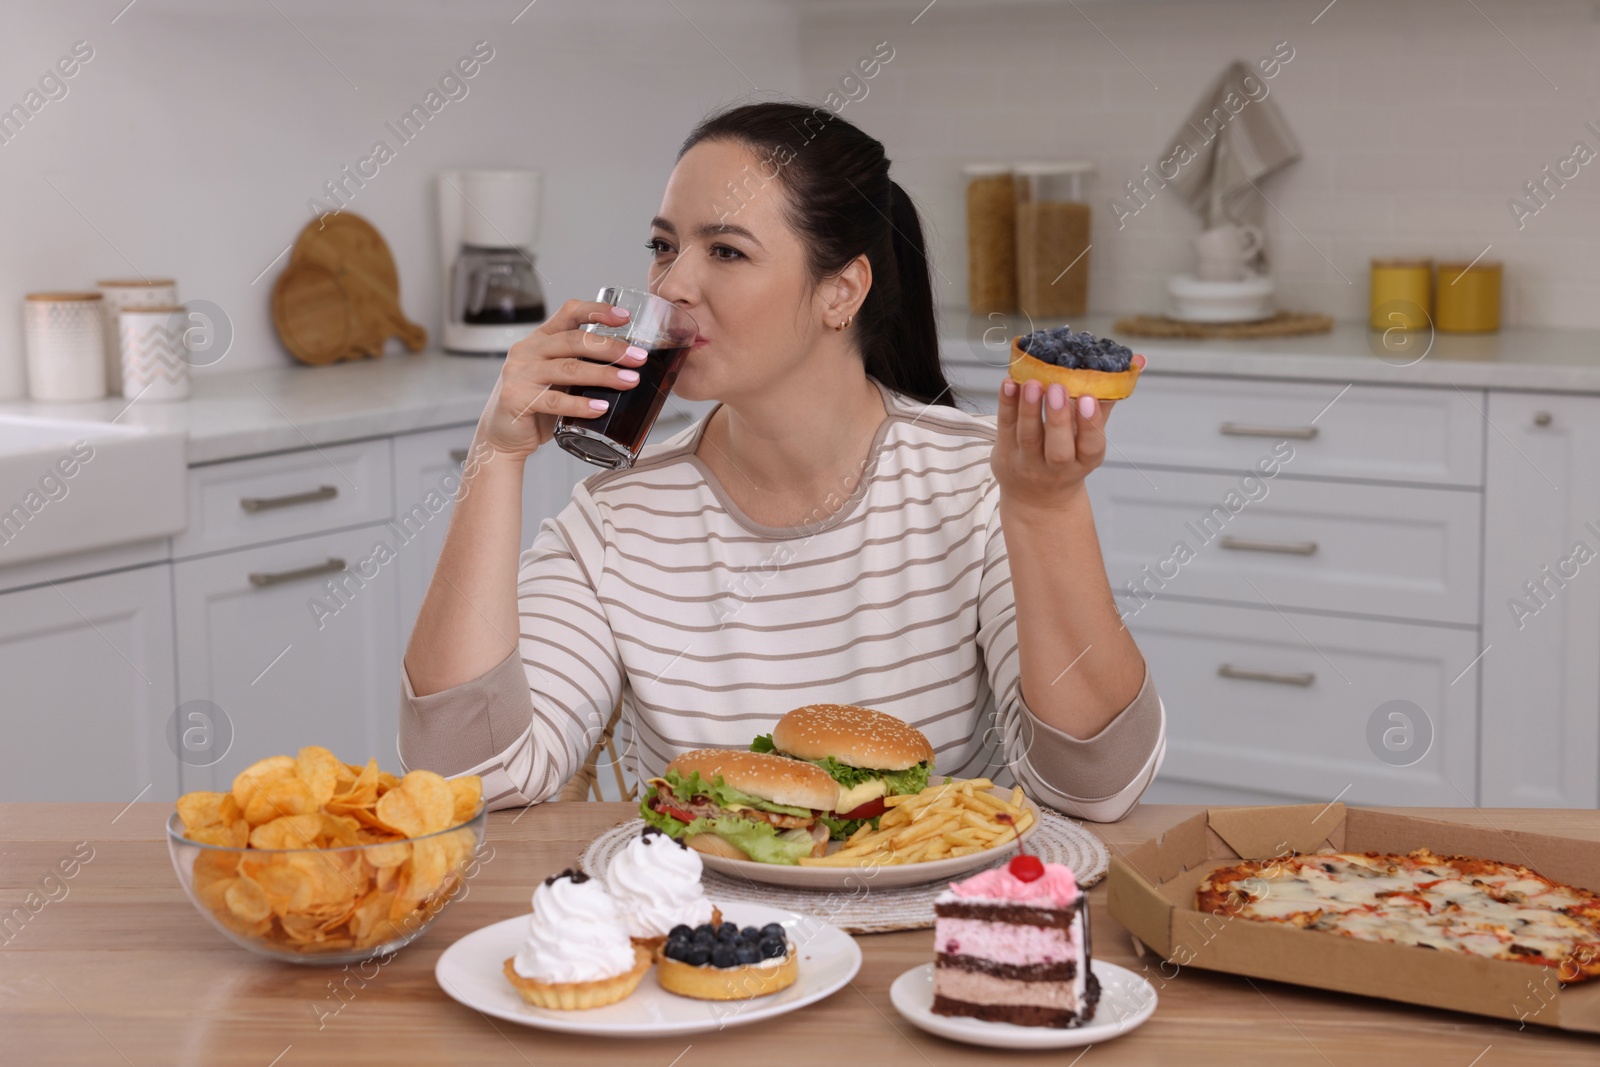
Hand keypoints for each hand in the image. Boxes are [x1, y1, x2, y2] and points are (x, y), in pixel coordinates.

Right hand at [475, 299, 647, 458]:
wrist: (503, 436)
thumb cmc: (537, 405)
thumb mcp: (558, 378)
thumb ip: (581, 366)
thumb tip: (629, 365)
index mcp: (540, 339)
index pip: (569, 312)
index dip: (597, 311)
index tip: (625, 317)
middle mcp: (528, 350)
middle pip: (574, 341)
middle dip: (611, 348)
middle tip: (638, 358)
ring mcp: (520, 374)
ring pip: (569, 368)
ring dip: (603, 374)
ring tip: (630, 381)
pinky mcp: (517, 398)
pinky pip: (554, 400)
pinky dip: (580, 404)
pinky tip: (601, 408)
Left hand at [991, 355, 1144, 512]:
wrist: (1037, 497)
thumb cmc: (1069, 456)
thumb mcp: (1091, 435)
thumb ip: (1108, 398)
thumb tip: (1136, 361)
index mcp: (1085, 460)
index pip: (1090, 446)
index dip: (1089, 424)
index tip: (1089, 398)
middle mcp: (1057, 466)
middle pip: (1058, 447)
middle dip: (1058, 417)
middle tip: (1057, 387)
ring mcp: (1028, 461)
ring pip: (1028, 436)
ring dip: (1029, 409)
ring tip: (1031, 383)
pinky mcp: (1005, 452)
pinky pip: (1005, 427)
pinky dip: (1006, 404)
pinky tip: (1009, 383)